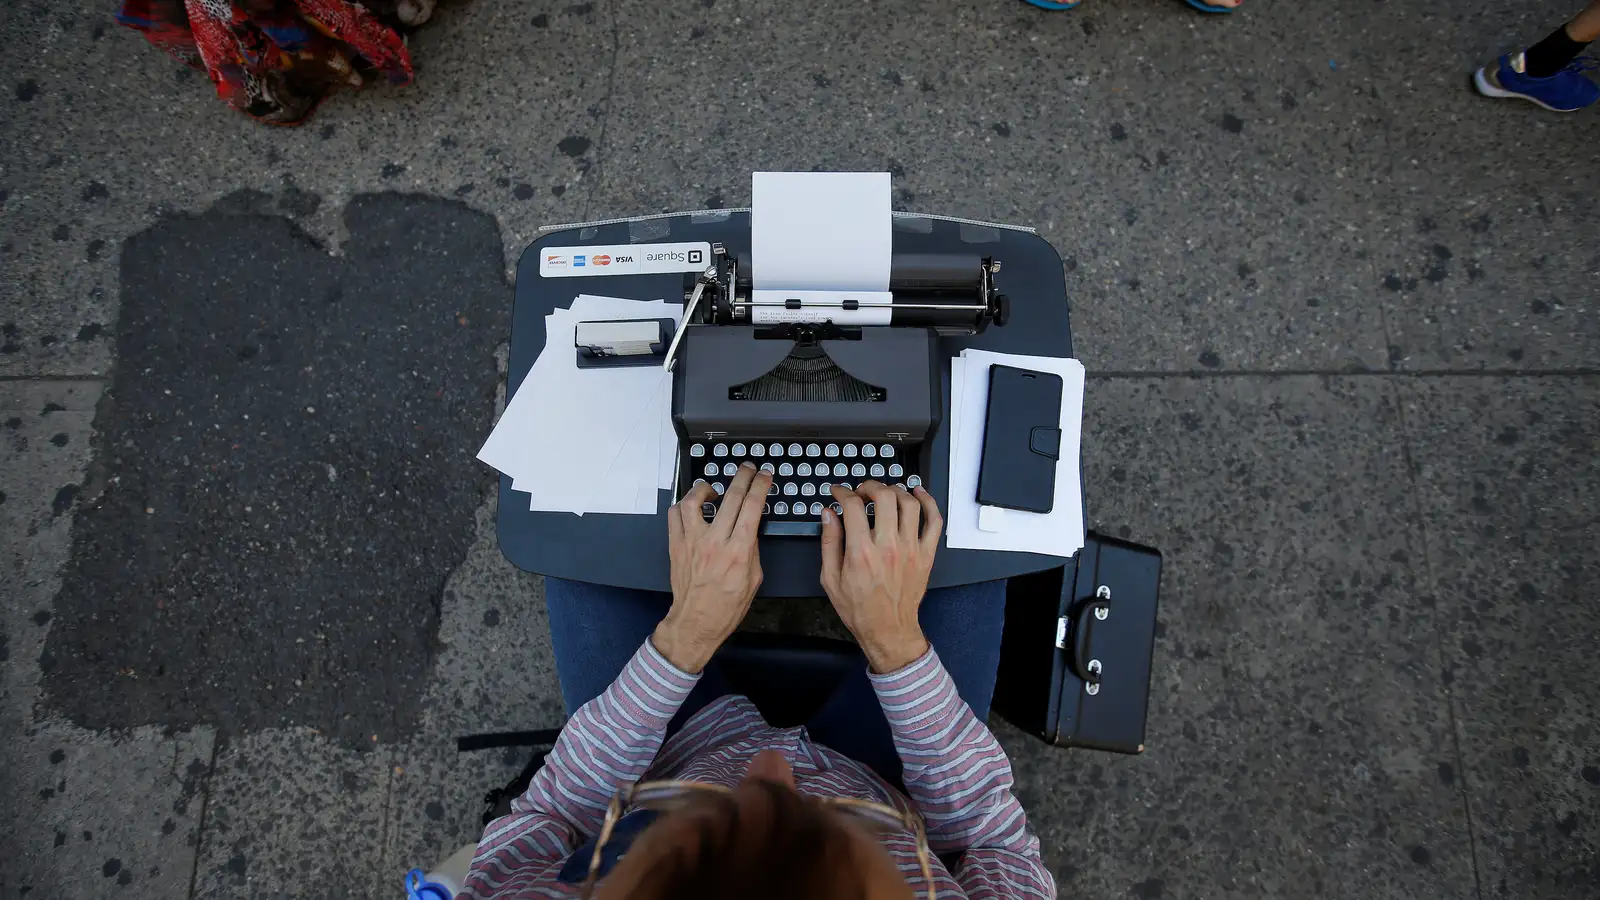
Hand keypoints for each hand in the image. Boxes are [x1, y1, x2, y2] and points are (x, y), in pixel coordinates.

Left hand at [655, 462, 770, 671]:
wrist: (697, 621)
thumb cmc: (727, 606)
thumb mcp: (754, 578)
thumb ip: (752, 549)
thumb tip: (749, 529)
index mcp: (738, 551)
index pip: (751, 507)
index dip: (760, 486)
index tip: (764, 477)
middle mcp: (714, 542)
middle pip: (730, 497)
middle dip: (742, 477)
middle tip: (747, 469)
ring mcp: (692, 542)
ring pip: (693, 502)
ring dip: (705, 489)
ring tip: (713, 489)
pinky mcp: (676, 545)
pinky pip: (675, 516)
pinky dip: (683, 506)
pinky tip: (692, 507)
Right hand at [819, 480, 942, 672]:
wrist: (888, 630)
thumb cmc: (860, 609)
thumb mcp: (830, 579)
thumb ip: (829, 543)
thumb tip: (828, 515)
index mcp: (862, 552)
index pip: (853, 506)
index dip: (843, 493)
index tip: (839, 492)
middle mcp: (888, 546)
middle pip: (884, 497)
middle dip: (870, 486)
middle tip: (862, 491)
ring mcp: (911, 549)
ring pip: (909, 503)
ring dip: (895, 490)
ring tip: (885, 493)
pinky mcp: (926, 554)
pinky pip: (934, 521)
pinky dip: (929, 502)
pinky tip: (918, 494)